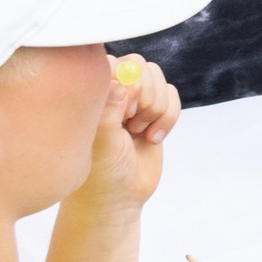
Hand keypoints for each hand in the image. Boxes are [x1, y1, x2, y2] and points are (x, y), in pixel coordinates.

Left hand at [73, 55, 179, 213]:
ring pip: (158, 79)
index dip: (127, 84)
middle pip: (139, 66)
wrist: (120, 197)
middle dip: (145, 96)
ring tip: (139, 131)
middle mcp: (110, 91)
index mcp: (89, 94)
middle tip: (131, 123)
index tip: (123, 113)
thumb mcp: (103, 142)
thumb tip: (123, 81)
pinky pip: (172, 95)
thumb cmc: (101, 172)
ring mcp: (133, 100)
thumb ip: (110, 108)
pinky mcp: (153, 110)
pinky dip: (169, 118)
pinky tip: (153, 137)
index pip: (113, 63)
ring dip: (157, 108)